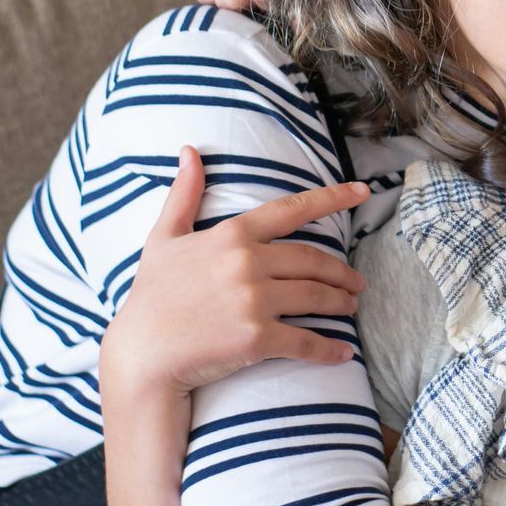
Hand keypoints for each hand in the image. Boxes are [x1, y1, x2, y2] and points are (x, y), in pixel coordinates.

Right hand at [101, 146, 367, 397]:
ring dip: (341, 302)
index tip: (363, 190)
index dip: (333, 197)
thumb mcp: (164, 238)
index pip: (293, 209)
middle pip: (314, 260)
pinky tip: (343, 352)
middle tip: (356, 282)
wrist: (141, 354)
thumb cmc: (152, 295)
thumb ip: (183, 195)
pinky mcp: (256, 338)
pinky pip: (306, 341)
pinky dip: (329, 349)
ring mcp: (254, 301)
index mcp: (232, 235)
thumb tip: (190, 152)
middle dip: (342, 272)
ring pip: (317, 297)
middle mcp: (248, 263)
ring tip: (350, 305)